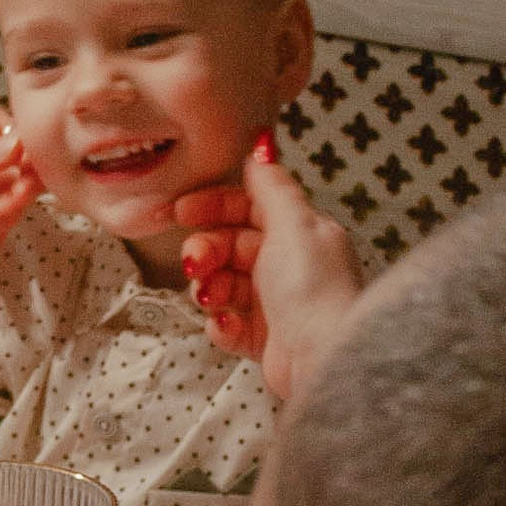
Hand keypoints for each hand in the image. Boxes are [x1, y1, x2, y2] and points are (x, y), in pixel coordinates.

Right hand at [174, 138, 362, 403]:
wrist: (322, 359)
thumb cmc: (314, 291)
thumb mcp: (294, 224)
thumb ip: (272, 187)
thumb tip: (262, 147)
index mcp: (300, 232)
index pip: (249, 206)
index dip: (215, 205)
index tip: (183, 211)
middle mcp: (288, 264)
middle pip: (230, 244)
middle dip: (206, 250)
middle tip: (198, 262)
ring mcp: (274, 302)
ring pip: (221, 282)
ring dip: (209, 288)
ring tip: (212, 299)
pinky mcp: (262, 338)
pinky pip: (225, 322)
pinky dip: (220, 324)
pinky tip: (227, 326)